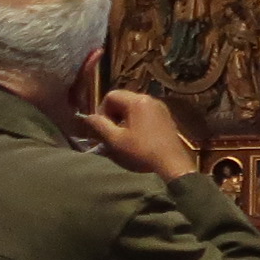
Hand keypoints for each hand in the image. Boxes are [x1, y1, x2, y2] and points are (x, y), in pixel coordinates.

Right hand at [78, 89, 199, 181]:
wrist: (172, 163)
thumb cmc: (142, 151)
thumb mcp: (116, 140)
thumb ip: (99, 126)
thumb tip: (87, 117)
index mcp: (137, 101)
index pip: (111, 96)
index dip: (102, 110)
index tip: (102, 128)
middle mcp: (149, 99)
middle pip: (123, 99)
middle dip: (113, 114)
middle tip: (111, 132)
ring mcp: (159, 107)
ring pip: (134, 106)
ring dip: (124, 118)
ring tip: (123, 136)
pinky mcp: (165, 116)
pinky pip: (145, 112)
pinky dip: (136, 120)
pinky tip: (137, 136)